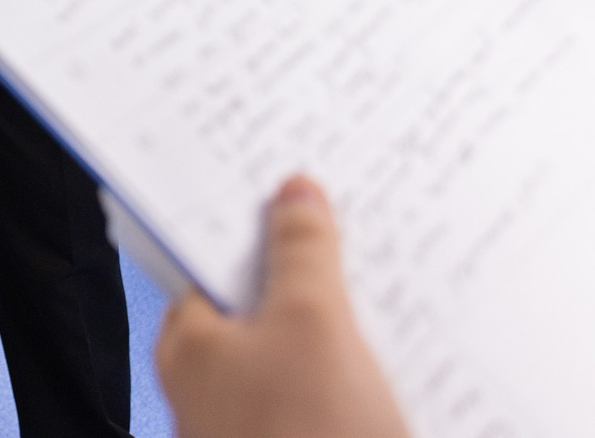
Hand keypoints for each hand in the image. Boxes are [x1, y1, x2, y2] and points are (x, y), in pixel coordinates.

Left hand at [157, 176, 409, 437]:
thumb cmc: (305, 435)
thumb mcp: (311, 324)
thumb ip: (301, 251)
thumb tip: (292, 192)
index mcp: (190, 341)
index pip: (213, 256)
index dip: (257, 218)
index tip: (299, 182)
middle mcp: (210, 384)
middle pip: (260, 302)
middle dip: (310, 267)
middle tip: (361, 222)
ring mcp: (253, 423)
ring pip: (298, 349)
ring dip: (343, 320)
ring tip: (396, 278)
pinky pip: (327, 392)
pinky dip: (358, 370)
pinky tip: (405, 352)